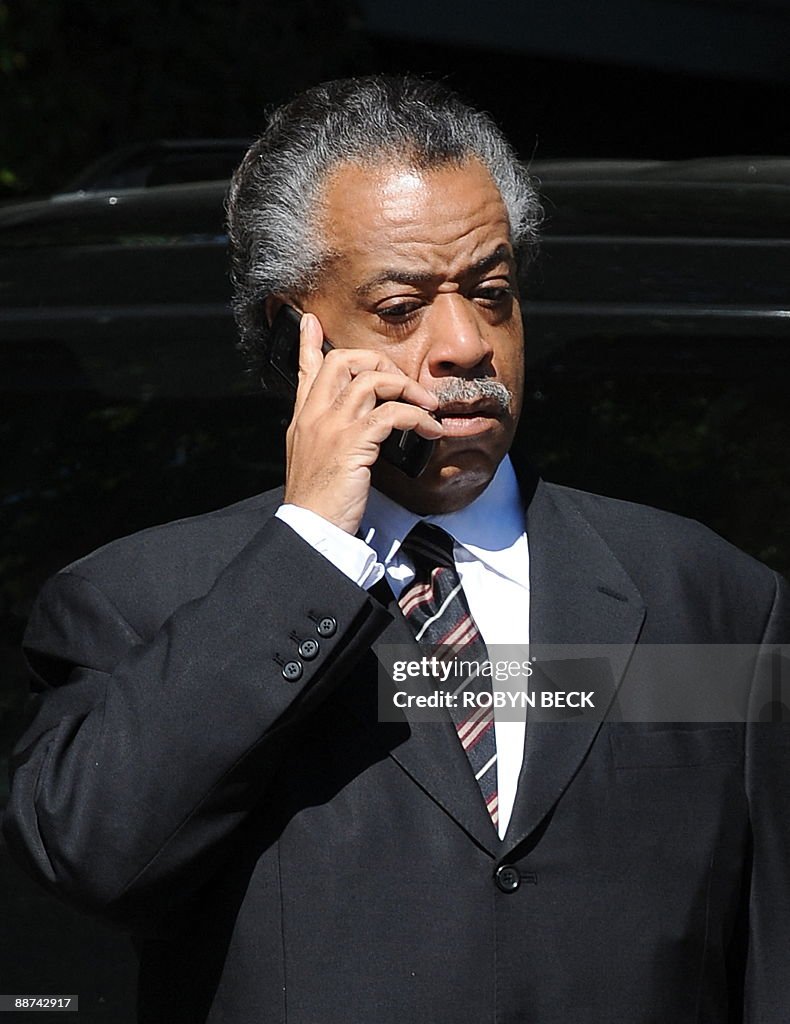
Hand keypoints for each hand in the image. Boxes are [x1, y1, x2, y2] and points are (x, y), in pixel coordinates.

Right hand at [284, 313, 443, 533]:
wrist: (310, 529)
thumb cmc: (318, 501)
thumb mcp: (312, 461)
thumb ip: (326, 435)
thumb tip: (351, 427)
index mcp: (303, 418)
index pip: (306, 370)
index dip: (309, 344)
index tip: (312, 323)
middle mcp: (314, 415)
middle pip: (344, 361)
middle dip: (379, 362)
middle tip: (404, 383)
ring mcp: (332, 426)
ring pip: (373, 381)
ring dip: (408, 388)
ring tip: (428, 407)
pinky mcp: (352, 443)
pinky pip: (392, 414)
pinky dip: (418, 417)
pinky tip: (430, 431)